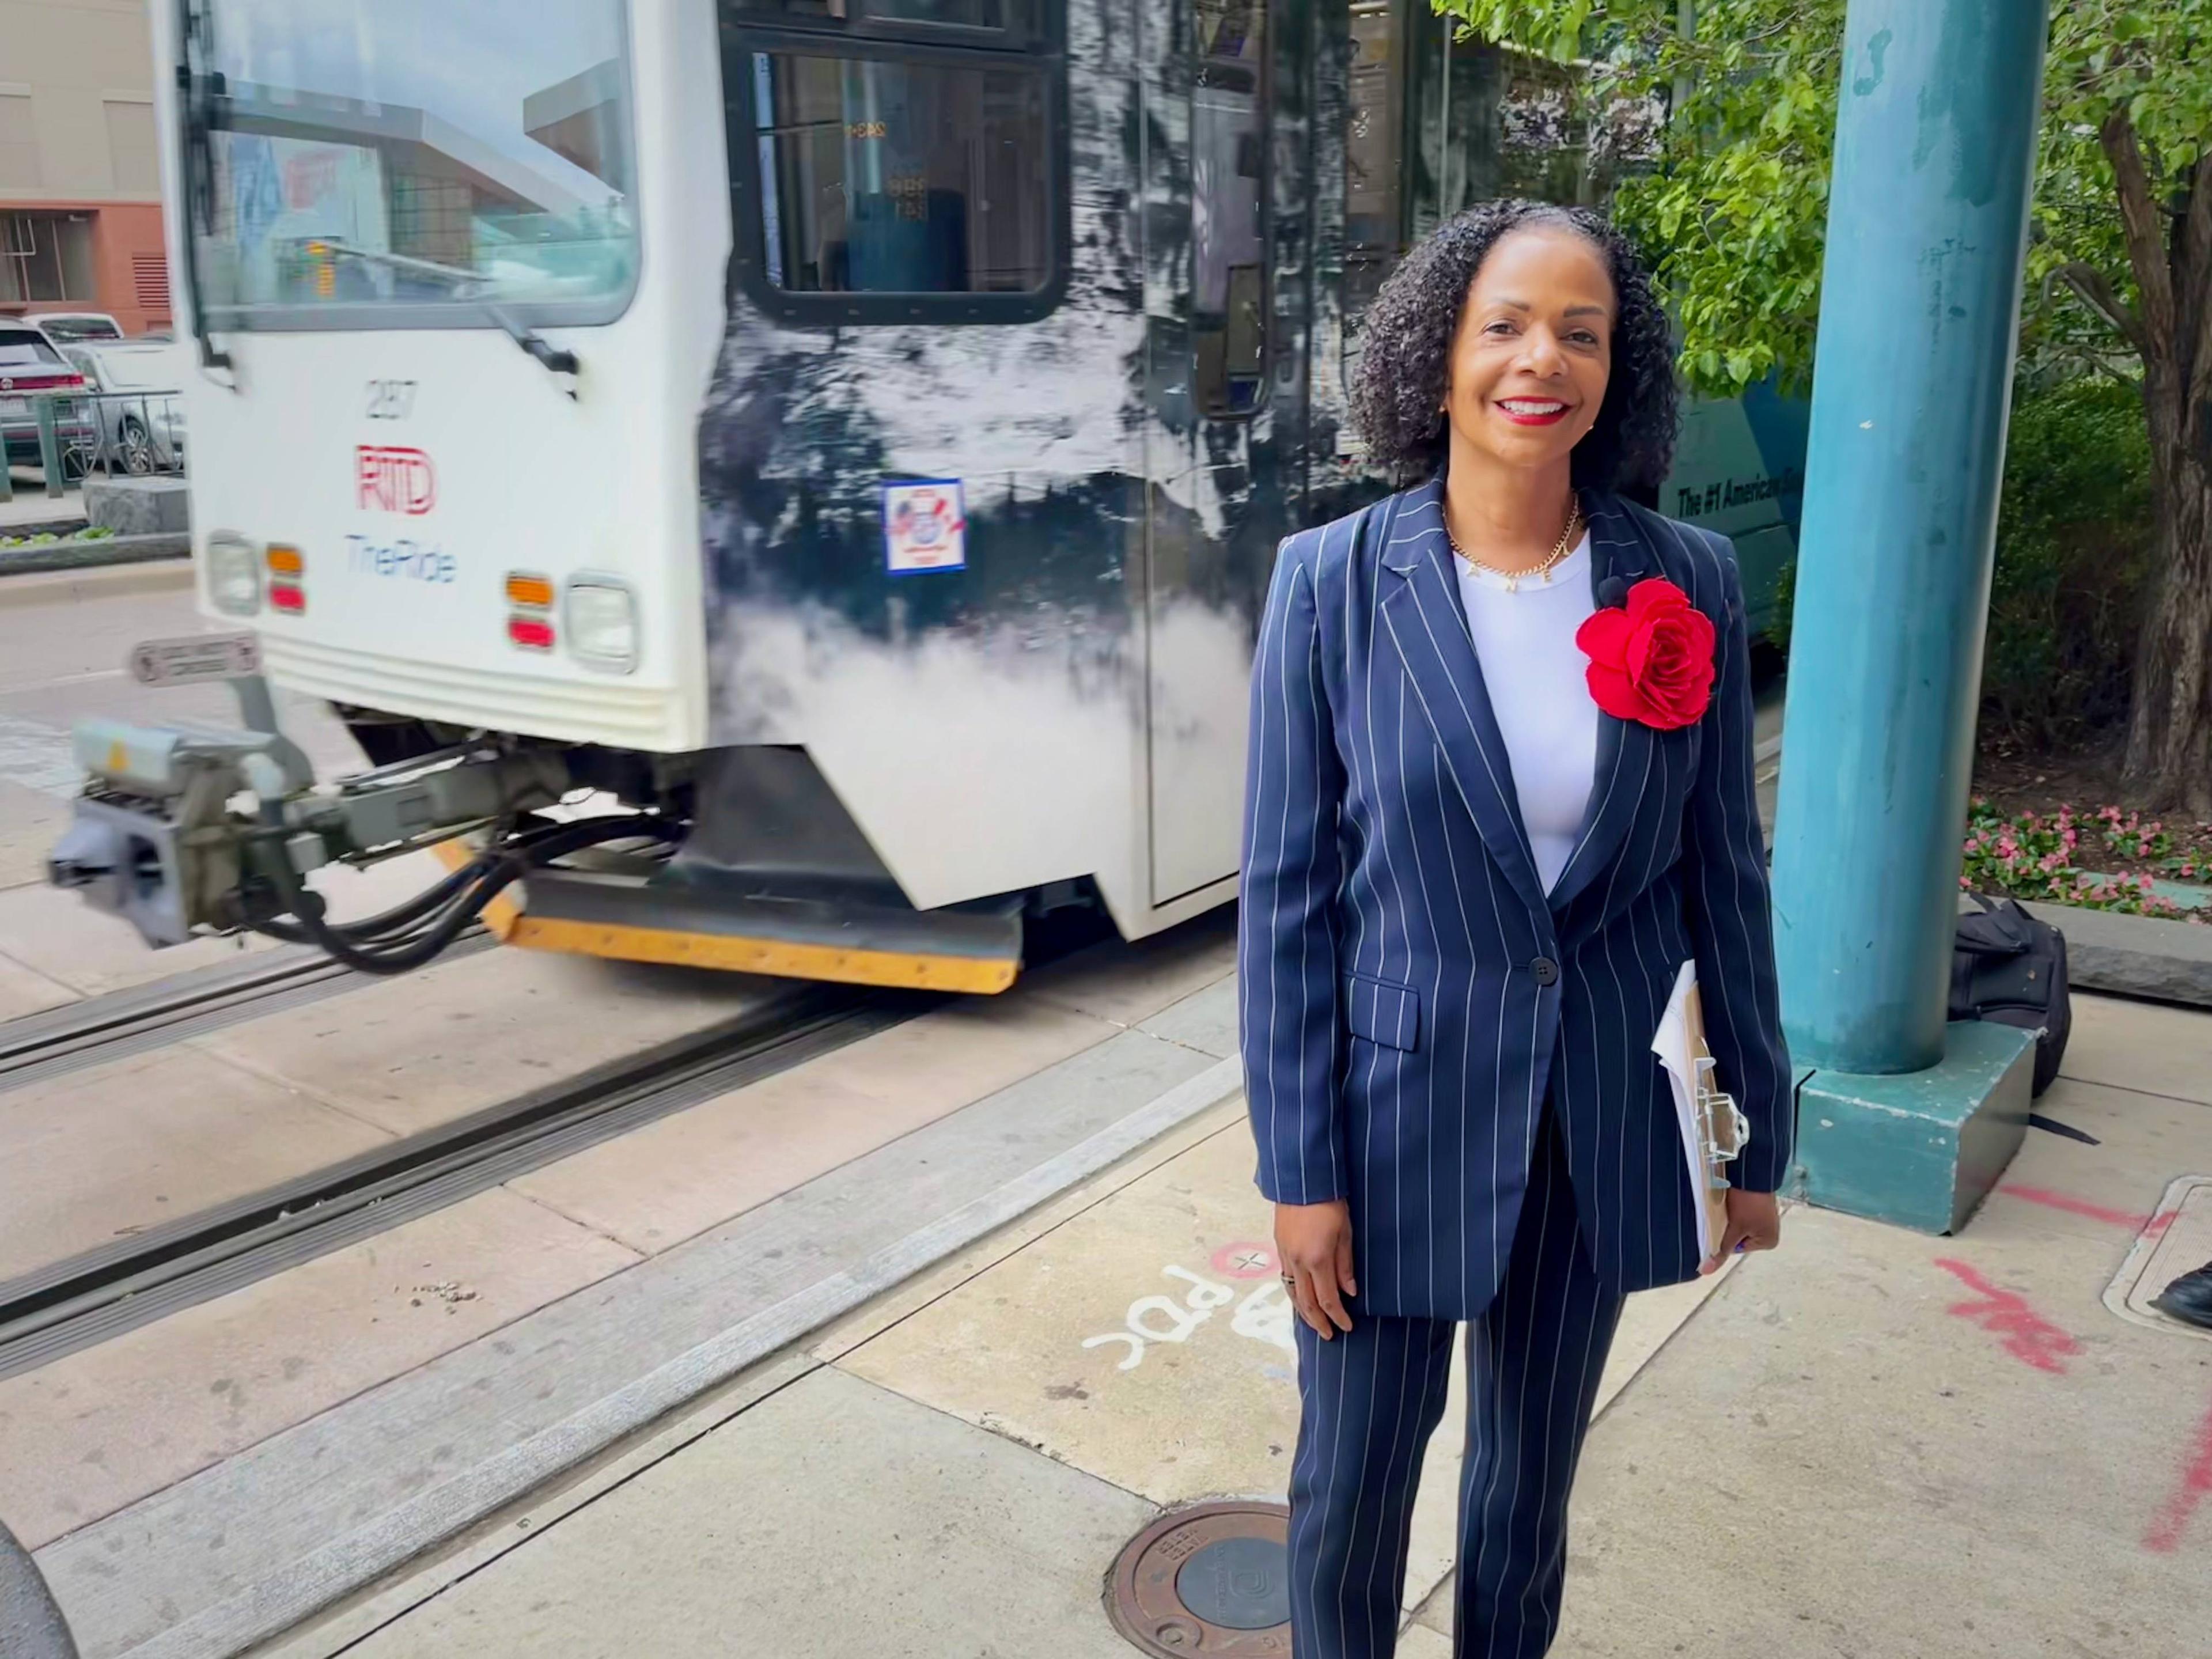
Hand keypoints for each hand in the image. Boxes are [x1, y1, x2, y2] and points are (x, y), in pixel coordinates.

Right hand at [1276, 1200, 1356, 1337]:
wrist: (1303, 1180)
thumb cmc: (1330, 1202)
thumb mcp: (1346, 1233)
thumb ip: (1345, 1265)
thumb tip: (1349, 1292)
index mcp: (1317, 1259)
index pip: (1327, 1300)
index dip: (1338, 1317)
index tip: (1347, 1327)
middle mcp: (1298, 1262)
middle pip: (1306, 1303)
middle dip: (1318, 1323)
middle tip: (1329, 1335)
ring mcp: (1286, 1255)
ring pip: (1292, 1293)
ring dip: (1303, 1313)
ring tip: (1313, 1324)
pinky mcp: (1279, 1247)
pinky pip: (1286, 1279)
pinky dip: (1294, 1294)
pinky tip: (1301, 1298)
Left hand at [1701, 1188, 1781, 1275]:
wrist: (1752, 1172)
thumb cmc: (1748, 1202)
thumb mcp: (1734, 1228)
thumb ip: (1721, 1250)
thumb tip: (1706, 1271)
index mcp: (1768, 1242)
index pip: (1736, 1248)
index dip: (1725, 1238)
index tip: (1720, 1225)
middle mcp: (1769, 1232)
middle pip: (1737, 1237)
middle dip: (1727, 1229)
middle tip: (1722, 1216)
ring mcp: (1764, 1218)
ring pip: (1737, 1225)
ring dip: (1729, 1219)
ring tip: (1725, 1210)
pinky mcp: (1758, 1206)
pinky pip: (1741, 1215)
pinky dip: (1733, 1211)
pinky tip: (1728, 1204)